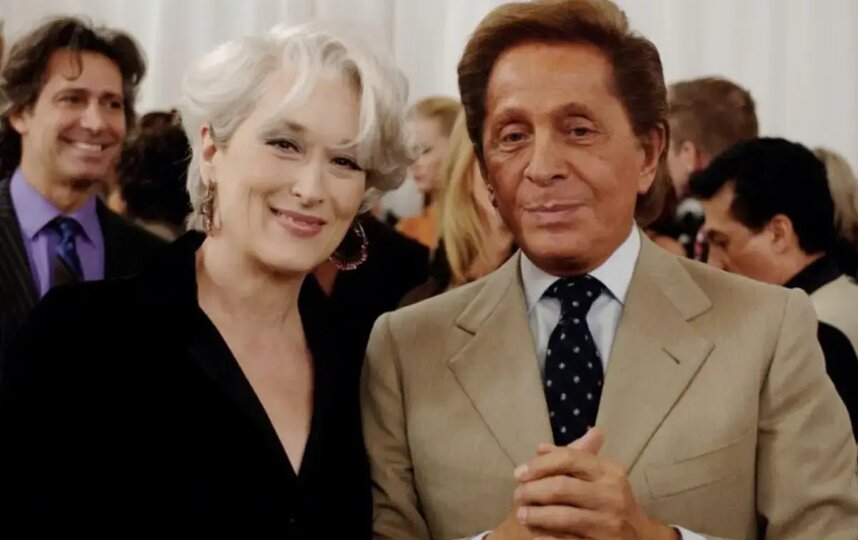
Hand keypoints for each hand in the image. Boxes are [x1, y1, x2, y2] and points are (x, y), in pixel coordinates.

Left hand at [512, 428, 677, 539]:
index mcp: (609, 472)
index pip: (570, 459)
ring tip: (522, 514)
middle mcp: (611, 496)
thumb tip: (540, 448)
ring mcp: (608, 524)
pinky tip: (536, 534)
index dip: (540, 464)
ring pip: (562, 517)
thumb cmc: (611, 500)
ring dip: (535, 515)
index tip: (519, 473)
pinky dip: (547, 537)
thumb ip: (572, 459)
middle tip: (517, 495)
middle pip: (562, 487)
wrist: (641, 537)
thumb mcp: (599, 475)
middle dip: (532, 491)